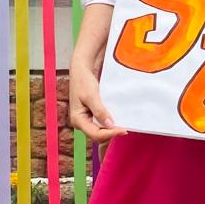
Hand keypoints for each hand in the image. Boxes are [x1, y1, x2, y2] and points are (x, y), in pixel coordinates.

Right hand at [67, 6, 126, 143]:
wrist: (82, 68)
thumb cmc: (83, 80)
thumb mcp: (91, 95)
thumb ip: (100, 111)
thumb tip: (110, 125)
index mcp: (78, 120)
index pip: (95, 134)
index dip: (110, 134)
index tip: (124, 130)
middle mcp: (82, 122)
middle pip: (98, 135)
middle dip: (111, 133)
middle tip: (126, 128)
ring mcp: (87, 118)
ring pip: (101, 130)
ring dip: (112, 129)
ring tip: (125, 125)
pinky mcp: (93, 113)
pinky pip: (103, 122)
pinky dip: (111, 122)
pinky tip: (120, 119)